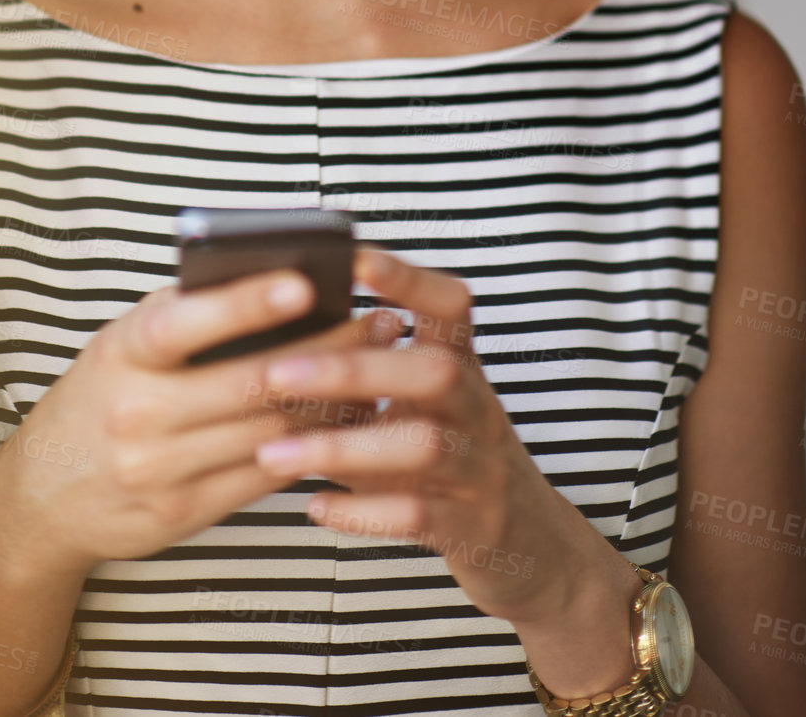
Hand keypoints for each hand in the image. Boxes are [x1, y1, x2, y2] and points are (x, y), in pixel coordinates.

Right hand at [0, 267, 402, 584]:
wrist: (41, 496)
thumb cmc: (99, 394)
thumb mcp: (122, 343)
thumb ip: (182, 313)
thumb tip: (270, 274)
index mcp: (122, 354)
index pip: (184, 323)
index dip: (245, 303)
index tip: (305, 281)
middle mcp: (137, 413)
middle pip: (250, 383)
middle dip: (328, 350)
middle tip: (380, 322)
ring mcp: (160, 469)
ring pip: (269, 432)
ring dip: (334, 400)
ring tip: (380, 368)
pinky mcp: (183, 512)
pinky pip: (263, 476)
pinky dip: (312, 446)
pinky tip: (347, 421)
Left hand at [251, 244, 635, 637]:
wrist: (530, 548)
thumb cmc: (449, 462)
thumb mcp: (419, 410)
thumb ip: (365, 377)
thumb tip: (279, 342)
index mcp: (462, 368)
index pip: (450, 304)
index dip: (407, 277)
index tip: (353, 258)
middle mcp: (478, 410)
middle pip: (434, 370)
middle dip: (354, 368)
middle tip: (276, 373)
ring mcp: (482, 470)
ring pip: (424, 444)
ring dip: (341, 447)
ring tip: (275, 452)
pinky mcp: (475, 528)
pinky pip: (421, 516)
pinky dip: (364, 512)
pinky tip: (316, 506)